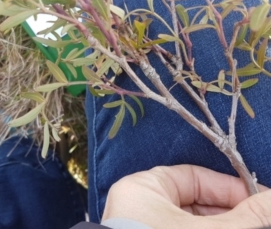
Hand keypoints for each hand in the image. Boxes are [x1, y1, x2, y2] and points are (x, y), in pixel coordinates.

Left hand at [102, 165, 270, 228]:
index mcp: (144, 187)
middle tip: (260, 219)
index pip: (194, 177)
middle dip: (230, 213)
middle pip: (195, 201)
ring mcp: (145, 226)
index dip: (229, 187)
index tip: (260, 199)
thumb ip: (244, 218)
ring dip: (221, 225)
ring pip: (190, 221)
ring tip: (251, 226)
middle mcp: (141, 204)